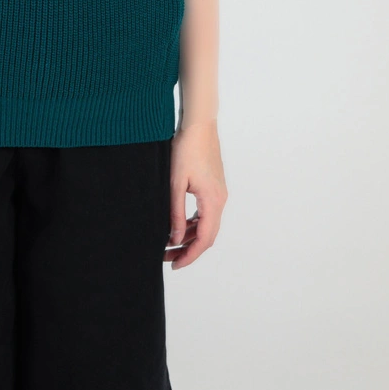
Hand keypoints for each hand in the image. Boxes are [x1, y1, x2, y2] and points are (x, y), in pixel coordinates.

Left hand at [164, 120, 227, 269]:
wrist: (199, 124)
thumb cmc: (186, 149)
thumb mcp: (175, 183)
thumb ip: (175, 214)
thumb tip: (174, 239)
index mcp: (213, 202)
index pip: (204, 240)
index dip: (190, 256)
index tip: (175, 265)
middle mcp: (220, 200)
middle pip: (207, 235)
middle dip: (188, 249)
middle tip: (168, 257)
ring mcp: (219, 193)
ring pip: (206, 224)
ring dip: (190, 236)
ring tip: (169, 243)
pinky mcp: (215, 186)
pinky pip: (206, 212)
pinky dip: (194, 222)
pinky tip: (179, 224)